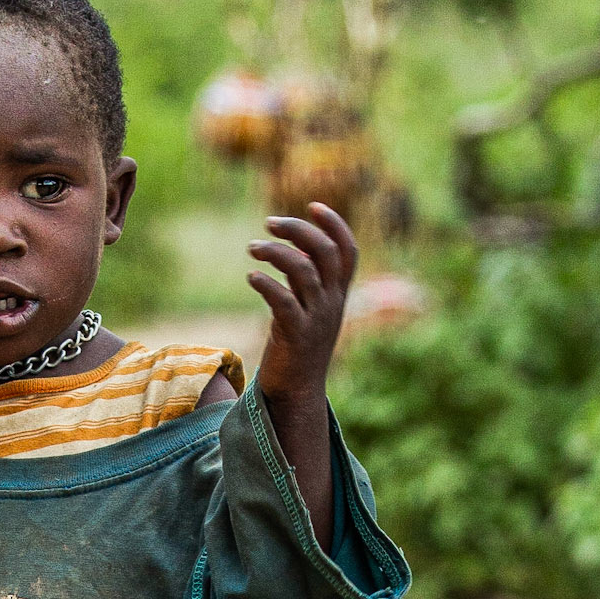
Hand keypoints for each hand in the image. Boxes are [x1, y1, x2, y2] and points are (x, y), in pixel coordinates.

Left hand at [248, 204, 357, 405]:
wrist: (298, 393)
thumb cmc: (299, 347)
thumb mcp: (309, 310)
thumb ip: (307, 280)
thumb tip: (296, 249)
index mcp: (338, 295)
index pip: (348, 251)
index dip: (335, 224)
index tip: (313, 206)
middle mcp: (331, 304)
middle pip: (325, 252)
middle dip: (298, 229)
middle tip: (269, 222)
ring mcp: (315, 319)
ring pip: (303, 272)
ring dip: (275, 252)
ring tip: (252, 248)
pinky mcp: (294, 335)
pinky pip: (283, 301)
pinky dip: (267, 283)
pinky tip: (251, 276)